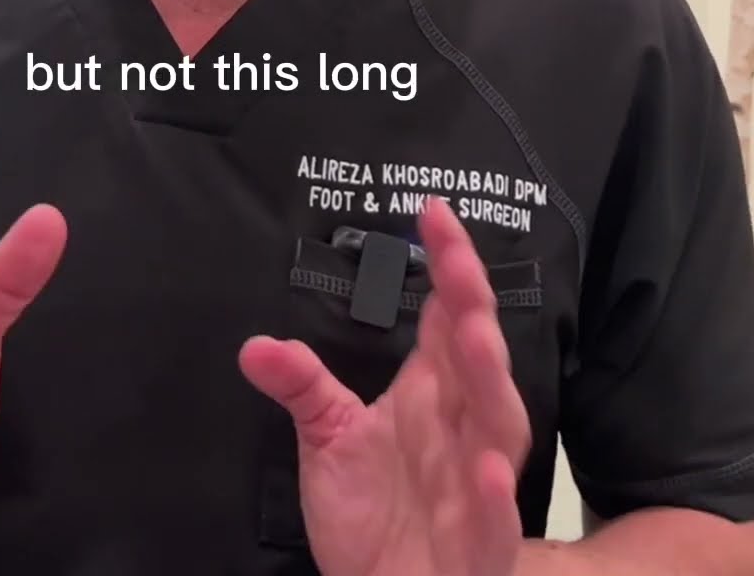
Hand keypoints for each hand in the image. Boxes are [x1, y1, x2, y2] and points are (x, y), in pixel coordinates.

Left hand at [240, 198, 529, 575]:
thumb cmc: (372, 512)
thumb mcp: (327, 438)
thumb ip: (301, 385)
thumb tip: (254, 347)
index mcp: (435, 393)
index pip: (448, 316)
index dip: (449, 265)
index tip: (433, 212)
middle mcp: (463, 429)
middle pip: (478, 359)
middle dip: (473, 309)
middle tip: (457, 264)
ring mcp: (476, 486)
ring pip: (500, 425)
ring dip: (492, 380)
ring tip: (474, 333)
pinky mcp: (478, 548)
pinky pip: (496, 523)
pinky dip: (496, 498)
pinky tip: (487, 469)